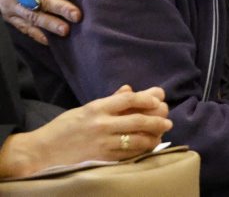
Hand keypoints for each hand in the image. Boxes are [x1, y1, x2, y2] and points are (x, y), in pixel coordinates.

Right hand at [0, 85, 171, 178]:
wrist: (40, 152)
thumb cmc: (62, 129)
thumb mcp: (84, 110)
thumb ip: (109, 101)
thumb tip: (130, 90)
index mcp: (96, 108)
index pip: (128, 99)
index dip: (147, 99)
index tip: (159, 99)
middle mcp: (101, 124)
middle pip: (138, 119)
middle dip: (156, 119)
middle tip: (167, 120)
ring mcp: (102, 142)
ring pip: (136, 138)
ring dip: (153, 136)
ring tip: (161, 134)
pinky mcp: (101, 158)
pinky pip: (128, 154)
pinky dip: (141, 150)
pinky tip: (148, 147)